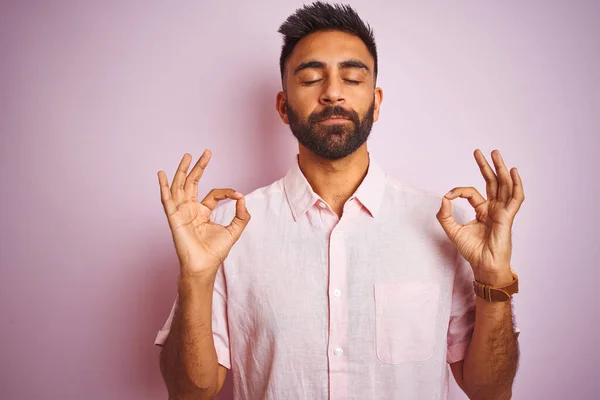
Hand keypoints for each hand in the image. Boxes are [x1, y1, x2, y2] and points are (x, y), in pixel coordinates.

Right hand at [157, 150, 250, 277]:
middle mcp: (190, 210)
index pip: (213, 193)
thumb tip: (243, 197)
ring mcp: (181, 212)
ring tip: (187, 156)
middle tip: (206, 152)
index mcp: (202, 212)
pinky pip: (167, 200)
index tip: (237, 194)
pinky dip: (164, 186)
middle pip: (193, 183)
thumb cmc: (215, 252)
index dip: (226, 192)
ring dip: (183, 171)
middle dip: (199, 167)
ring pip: (180, 186)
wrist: (204, 266)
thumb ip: (242, 215)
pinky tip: (162, 174)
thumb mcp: (234, 230)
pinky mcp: (174, 217)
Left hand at [436, 149, 524, 286]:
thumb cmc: (472, 251)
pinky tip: (514, 172)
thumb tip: (443, 197)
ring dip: (500, 169)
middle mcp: (493, 208)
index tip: (448, 195)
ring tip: (496, 153)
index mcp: (482, 211)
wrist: (483, 264)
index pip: (472, 192)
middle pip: (492, 182)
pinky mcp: (508, 216)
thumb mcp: (452, 230)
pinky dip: (516, 184)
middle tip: (480, 151)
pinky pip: (515, 198)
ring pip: (503, 185)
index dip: (458, 191)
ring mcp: (502, 211)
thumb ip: (445, 215)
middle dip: (486, 166)